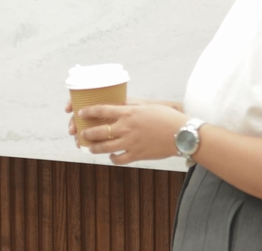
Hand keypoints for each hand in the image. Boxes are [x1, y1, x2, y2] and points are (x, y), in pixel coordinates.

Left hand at [68, 99, 188, 165]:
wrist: (182, 134)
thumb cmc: (166, 117)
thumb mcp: (147, 106)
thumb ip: (131, 105)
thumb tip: (120, 102)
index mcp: (128, 112)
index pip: (101, 110)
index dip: (88, 112)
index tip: (79, 113)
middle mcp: (126, 128)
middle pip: (99, 131)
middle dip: (86, 133)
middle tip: (81, 134)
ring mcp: (130, 142)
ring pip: (104, 147)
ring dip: (94, 148)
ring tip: (89, 148)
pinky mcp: (137, 155)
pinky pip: (119, 159)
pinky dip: (112, 158)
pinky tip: (111, 156)